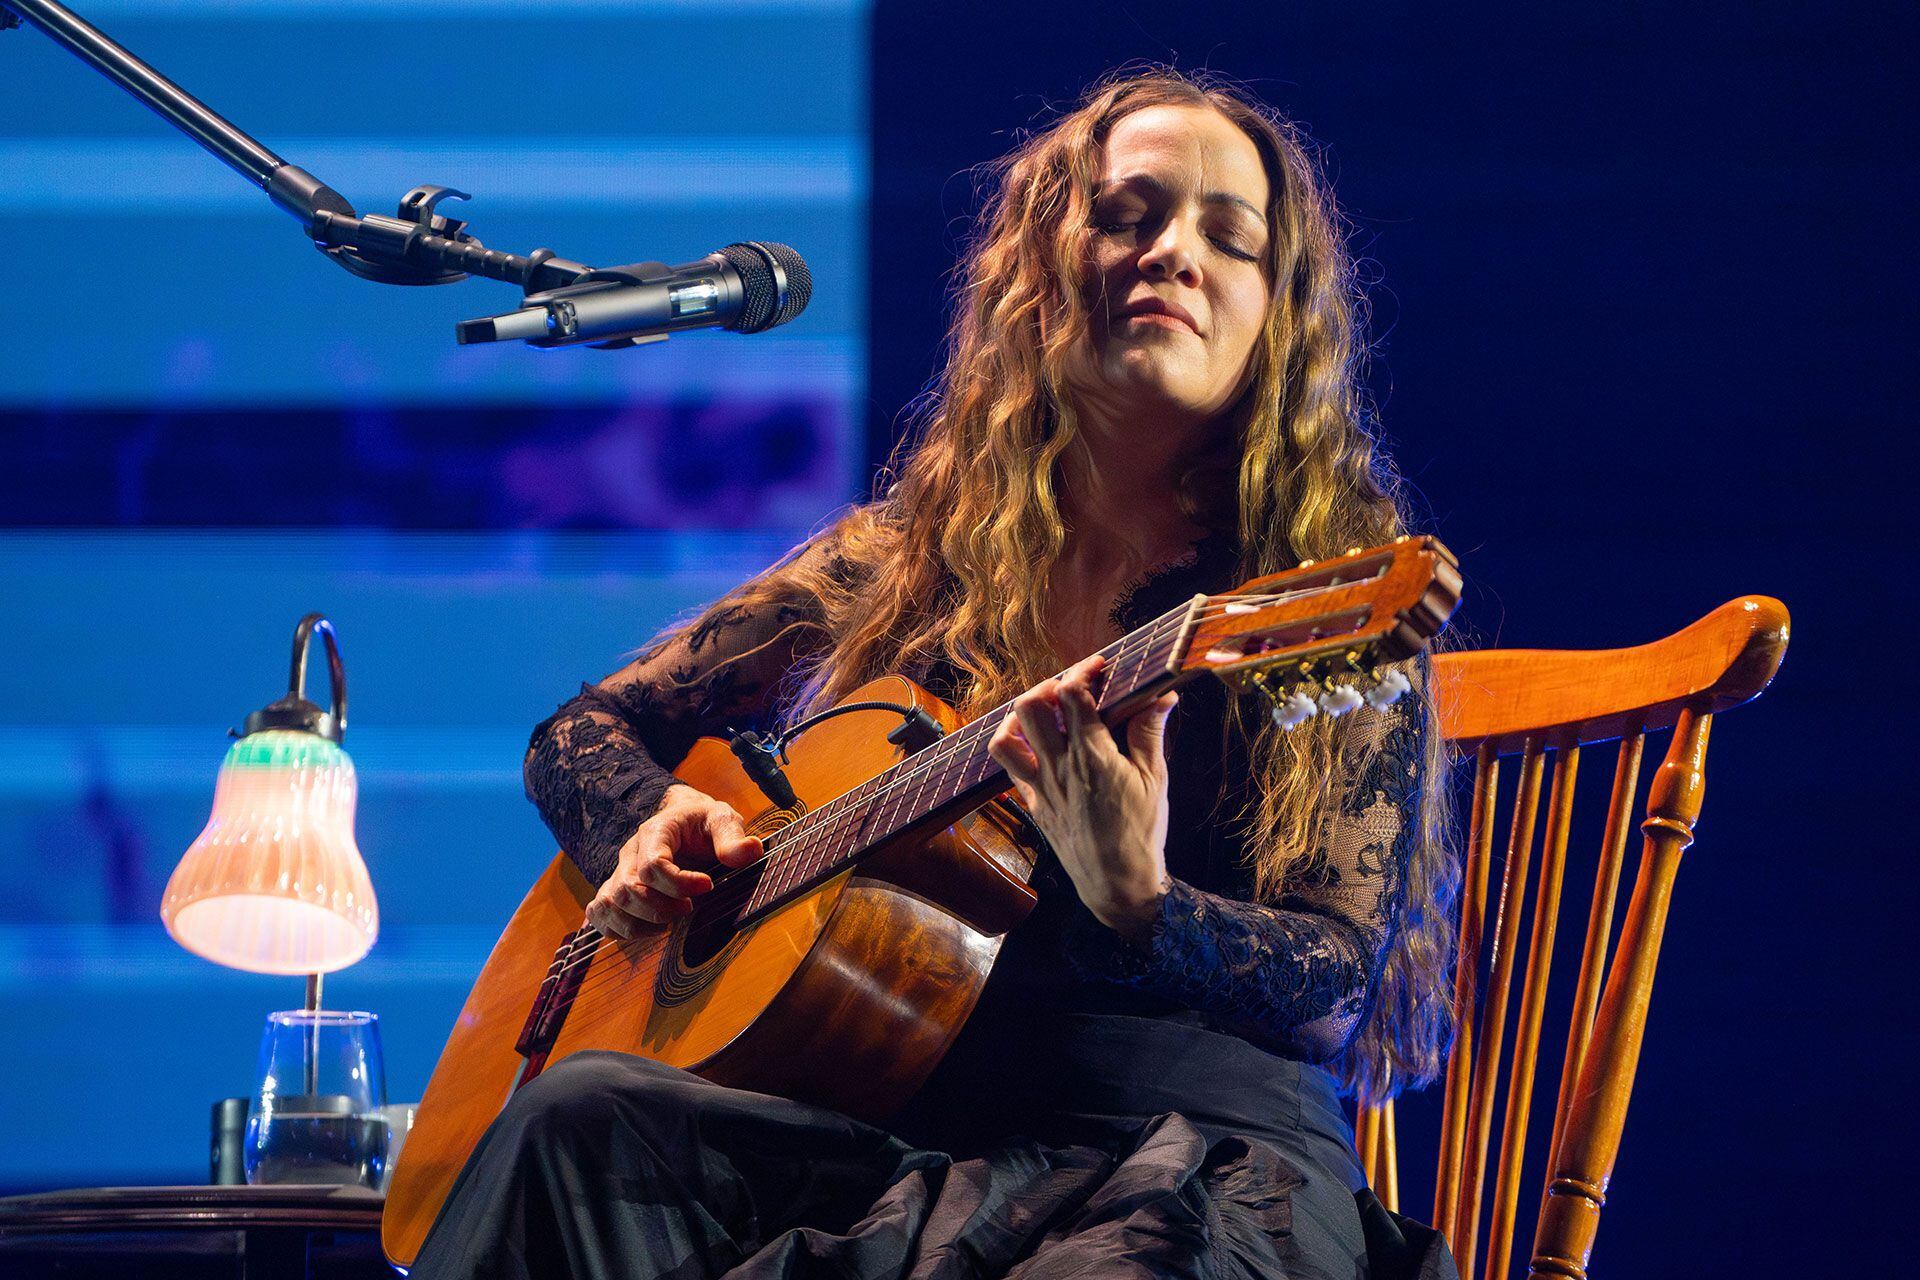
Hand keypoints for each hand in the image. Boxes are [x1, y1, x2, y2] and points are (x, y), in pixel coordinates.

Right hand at [587, 784, 762, 939]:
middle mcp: (630, 852)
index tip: (707, 887)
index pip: (652, 865)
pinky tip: (646, 930)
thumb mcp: (722, 819)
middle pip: (628, 889)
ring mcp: (620, 871)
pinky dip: (617, 928)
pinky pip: (599, 912)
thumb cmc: (702, 822)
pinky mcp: (616, 888)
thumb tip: (751, 850)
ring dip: (639, 923)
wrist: (683, 819)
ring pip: (610, 903)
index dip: (679, 884)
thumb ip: (732, 838)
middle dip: (660, 909)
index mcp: (655, 832)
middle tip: (688, 910)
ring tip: (669, 924)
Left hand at [987, 655, 1177, 941]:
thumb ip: (1150, 731)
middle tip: (1070, 689)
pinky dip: (1017, 749)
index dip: (1083, 671)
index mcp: (1092, 755)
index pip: (1073, 695)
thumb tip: (1163, 695)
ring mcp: (1040, 787)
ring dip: (1019, 718)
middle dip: (1048, 687)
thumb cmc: (1141, 832)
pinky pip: (1010, 770)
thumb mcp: (1154, 778)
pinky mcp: (1033, 805)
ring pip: (1006, 738)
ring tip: (1044, 714)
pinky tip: (1037, 747)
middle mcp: (1059, 767)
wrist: (1118, 884)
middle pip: (1030, 707)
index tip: (1098, 666)